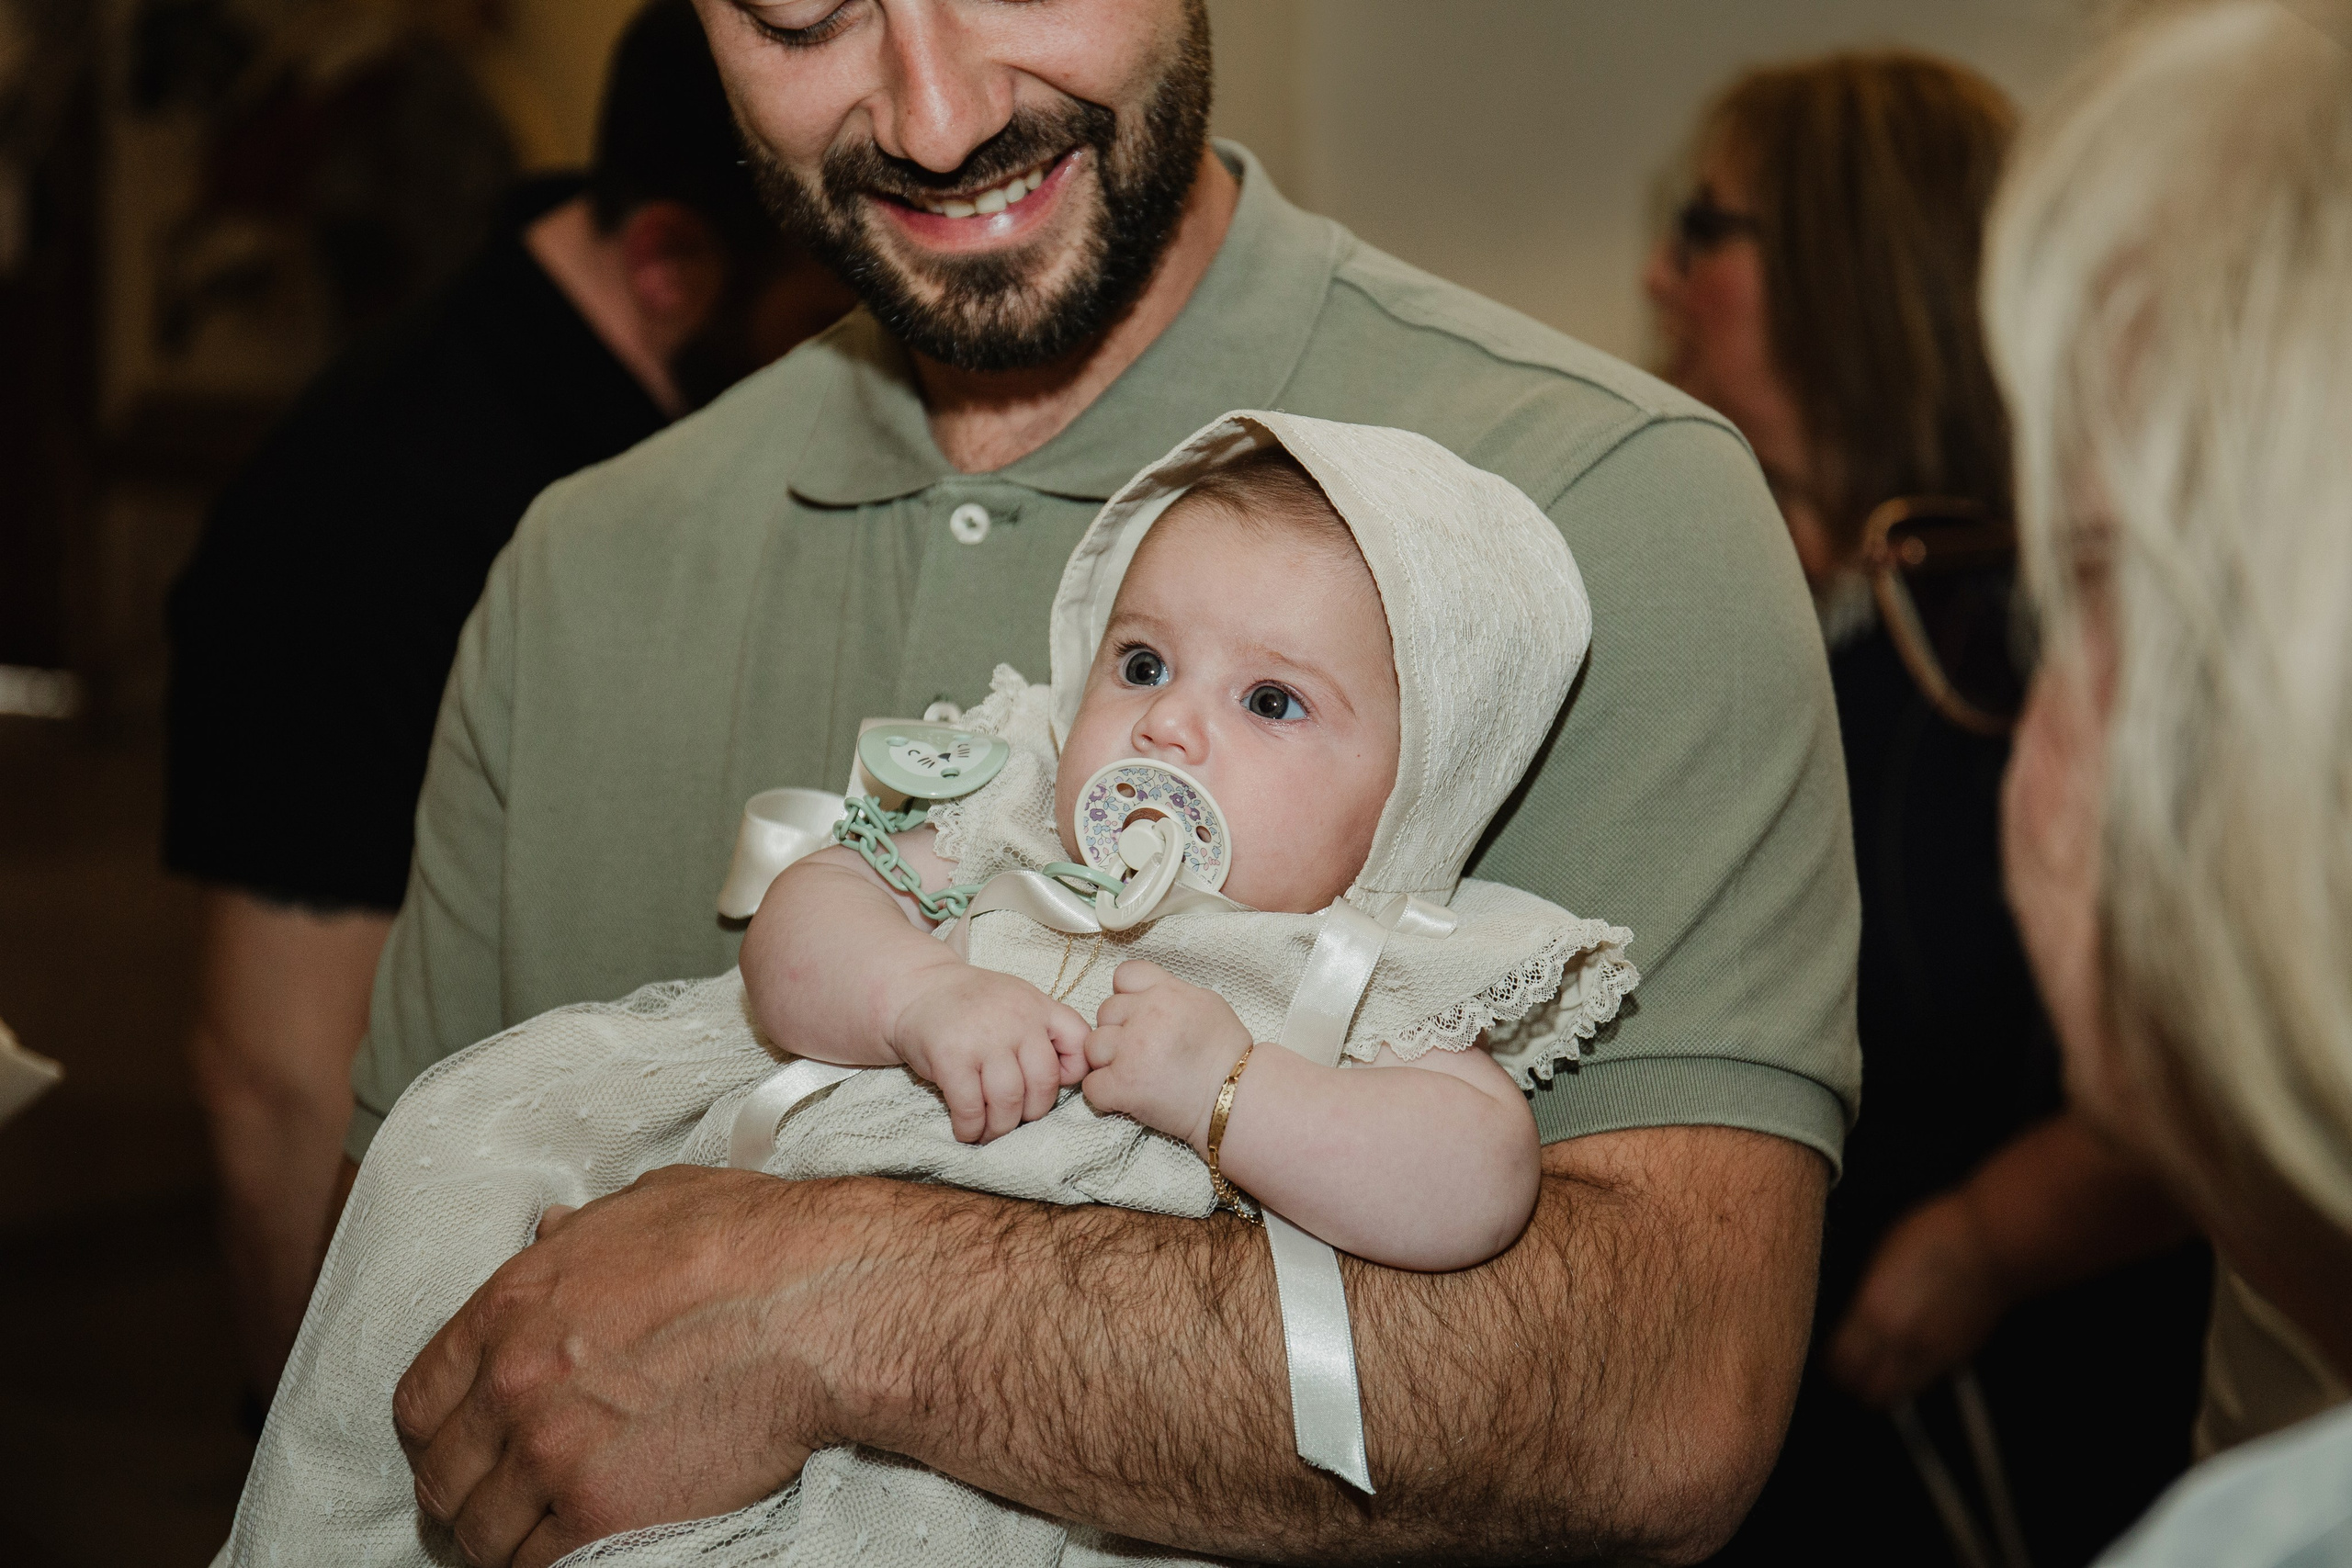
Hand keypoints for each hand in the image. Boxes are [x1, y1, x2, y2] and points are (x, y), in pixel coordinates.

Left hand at [393, 1166, 849, 1567]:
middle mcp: (515, 1384)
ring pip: (483, 1534)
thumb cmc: (752, 1245)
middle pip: (442, 1478)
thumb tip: (549, 1234)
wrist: (819, 1303)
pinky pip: (543, 1567)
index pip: (419, 1401)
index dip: (438, 1435)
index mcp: (511, 1306)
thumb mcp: (647, 1207)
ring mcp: (553, 1455)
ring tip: (543, 1532)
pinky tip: (586, 1547)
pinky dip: (557, 1563)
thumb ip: (580, 1233)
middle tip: (498, 1504)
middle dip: (465, 1495)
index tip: (462, 1450)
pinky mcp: (604, 1515)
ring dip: (508, 1538)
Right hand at [887, 963, 1089, 1141]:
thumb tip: (1071, 1078)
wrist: (916, 989)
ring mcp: (984, 1039)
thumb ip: (1045, 1030)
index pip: (1080, 1042)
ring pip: (1009, 1101)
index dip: (1074, 1073)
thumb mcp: (1018, 1001)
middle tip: (1015, 1119)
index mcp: (1038, 1006)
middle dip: (1032, 1113)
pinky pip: (971, 1108)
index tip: (1054, 1086)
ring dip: (1000, 1128)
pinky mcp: (951, 1058)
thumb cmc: (973, 1005)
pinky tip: (967, 1130)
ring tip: (990, 1131)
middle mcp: (1017, 1020)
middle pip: (1043, 1084)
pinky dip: (971, 1129)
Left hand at [1082, 960, 1252, 1149]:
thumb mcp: (1207, 1004)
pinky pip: (1092, 1085)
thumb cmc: (1228, 1055)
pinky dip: (1105, 1094)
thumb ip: (1172, 993)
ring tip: (1134, 1075)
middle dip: (1118, 1032)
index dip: (1126, 996)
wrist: (1237, 1098)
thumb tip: (1148, 996)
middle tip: (1141, 1053)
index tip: (1138, 1015)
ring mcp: (1131, 1050)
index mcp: (1165, 992)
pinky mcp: (1122, 1085)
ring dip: (1107, 1062)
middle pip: (1105, 1012)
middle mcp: (1145, 1015)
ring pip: (1093, 1047)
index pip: (1124, 974)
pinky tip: (1127, 1097)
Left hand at [1826, 1190, 2010, 1406]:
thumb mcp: (1881, 1256)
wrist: (1993, 1245)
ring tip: (1870, 1372)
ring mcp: (1929, 1352)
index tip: (1827, 1356)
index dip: (1829, 1363)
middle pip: (1862, 1388)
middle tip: (1845, 1370)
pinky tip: (1901, 1361)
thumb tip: (1849, 1314)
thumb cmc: (1934, 1234)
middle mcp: (1898, 1340)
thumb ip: (1864, 1293)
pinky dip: (1905, 1380)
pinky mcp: (1955, 1356)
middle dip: (1850, 1383)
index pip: (1838, 1361)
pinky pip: (1918, 1382)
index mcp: (1872, 1309)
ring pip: (1891, 1394)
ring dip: (1877, 1388)